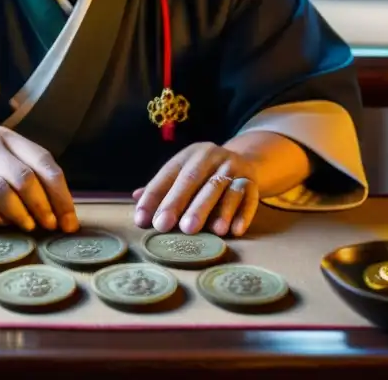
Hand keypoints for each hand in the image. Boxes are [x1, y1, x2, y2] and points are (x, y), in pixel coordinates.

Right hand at [0, 126, 78, 233]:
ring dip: (20, 213)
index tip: (69, 219)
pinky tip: (3, 223)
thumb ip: (35, 180)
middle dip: (41, 205)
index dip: (60, 193)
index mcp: (8, 138)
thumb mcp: (10, 162)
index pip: (43, 162)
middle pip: (23, 177)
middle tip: (50, 225)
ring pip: (0, 191)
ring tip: (29, 226)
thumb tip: (65, 217)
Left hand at [132, 142, 258, 236]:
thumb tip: (135, 198)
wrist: (244, 161)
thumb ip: (162, 188)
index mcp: (189, 155)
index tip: (142, 220)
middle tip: (166, 226)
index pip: (168, 175)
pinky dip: (242, 214)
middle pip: (193, 179)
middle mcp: (211, 157)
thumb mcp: (183, 173)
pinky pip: (249, 197)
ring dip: (216, 210)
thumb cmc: (204, 175)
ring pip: (223, 188)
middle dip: (178, 203)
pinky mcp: (252, 181)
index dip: (153, 197)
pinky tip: (235, 231)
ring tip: (209, 231)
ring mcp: (233, 167)